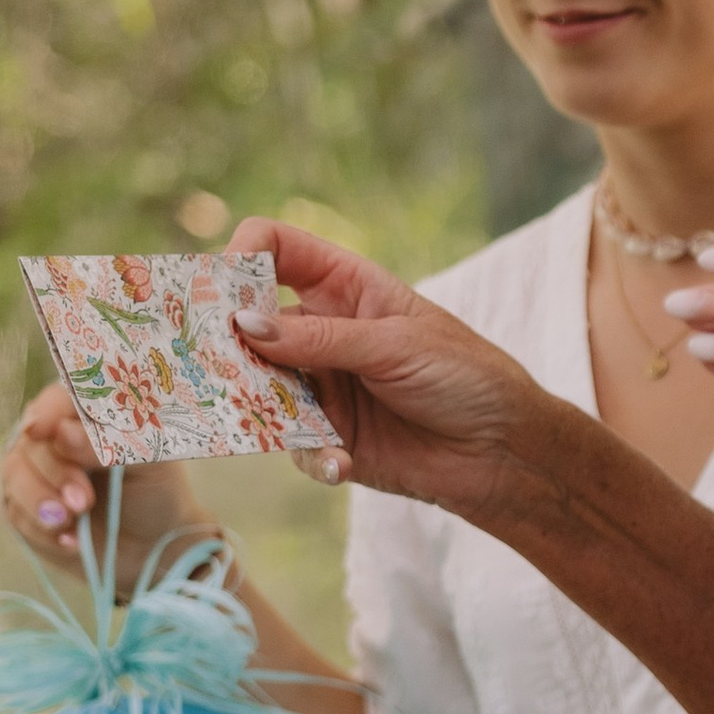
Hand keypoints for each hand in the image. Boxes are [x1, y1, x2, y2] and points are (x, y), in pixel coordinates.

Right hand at [0, 380, 214, 587]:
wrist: (154, 545)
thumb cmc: (155, 492)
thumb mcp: (149, 462)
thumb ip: (110, 442)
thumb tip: (62, 433)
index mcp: (83, 416)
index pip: (56, 402)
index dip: (48, 414)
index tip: (45, 431)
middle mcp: (51, 439)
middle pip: (31, 440)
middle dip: (56, 472)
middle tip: (83, 501)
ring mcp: (33, 472)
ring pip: (14, 474)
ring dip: (41, 501)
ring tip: (73, 523)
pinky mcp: (22, 508)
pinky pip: (14, 511)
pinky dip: (41, 529)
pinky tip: (70, 542)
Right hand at [221, 215, 556, 512]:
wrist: (504, 450)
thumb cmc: (466, 376)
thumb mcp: (396, 346)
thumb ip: (321, 338)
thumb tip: (243, 326)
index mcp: (345, 286)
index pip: (275, 249)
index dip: (241, 258)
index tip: (220, 288)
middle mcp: (323, 330)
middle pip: (248, 323)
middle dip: (226, 342)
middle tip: (209, 364)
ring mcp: (320, 383)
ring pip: (257, 387)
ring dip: (257, 406)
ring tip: (264, 421)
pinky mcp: (327, 436)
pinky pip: (293, 445)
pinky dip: (311, 456)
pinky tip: (339, 464)